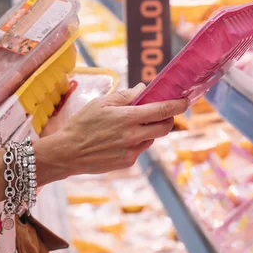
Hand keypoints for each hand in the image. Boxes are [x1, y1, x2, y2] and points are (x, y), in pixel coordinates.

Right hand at [33, 84, 187, 182]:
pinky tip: (120, 138)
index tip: (185, 101)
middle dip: (168, 118)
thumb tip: (143, 89)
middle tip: (162, 112)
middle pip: (165, 127)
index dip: (177, 105)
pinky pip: (140, 149)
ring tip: (131, 125)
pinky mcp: (127, 162)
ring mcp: (132, 151)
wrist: (67, 153)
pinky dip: (137, 141)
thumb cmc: (81, 124)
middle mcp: (133, 136)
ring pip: (152, 138)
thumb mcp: (100, 103)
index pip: (162, 110)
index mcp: (128, 118)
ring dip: (150, 130)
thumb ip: (124, 96)